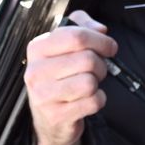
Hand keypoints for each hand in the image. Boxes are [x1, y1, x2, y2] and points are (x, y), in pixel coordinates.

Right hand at [24, 14, 113, 144]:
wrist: (49, 118)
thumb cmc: (60, 76)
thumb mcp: (64, 46)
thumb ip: (81, 26)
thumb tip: (100, 29)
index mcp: (37, 48)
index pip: (76, 36)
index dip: (101, 40)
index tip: (110, 47)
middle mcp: (35, 71)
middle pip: (87, 59)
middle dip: (101, 65)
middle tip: (96, 70)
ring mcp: (43, 95)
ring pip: (90, 82)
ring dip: (97, 84)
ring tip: (89, 85)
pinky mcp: (56, 115)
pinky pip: (92, 102)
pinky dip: (98, 100)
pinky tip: (87, 100)